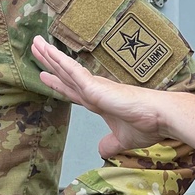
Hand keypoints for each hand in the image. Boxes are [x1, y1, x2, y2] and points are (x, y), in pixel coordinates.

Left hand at [31, 36, 170, 157]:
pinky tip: (49, 54)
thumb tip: (102, 150)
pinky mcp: (96, 87)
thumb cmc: (148, 124)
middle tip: (35, 47)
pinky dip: (60, 63)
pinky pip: (73, 72)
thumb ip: (110, 144)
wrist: (159, 117)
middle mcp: (95, 90)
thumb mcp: (123, 140)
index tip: (45, 74)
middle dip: (49, 62)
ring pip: (66, 69)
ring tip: (36, 43)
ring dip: (50, 56)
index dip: (58, 82)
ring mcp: (94, 87)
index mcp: (99, 101)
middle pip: (65, 74)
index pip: (73, 89)